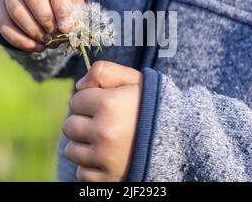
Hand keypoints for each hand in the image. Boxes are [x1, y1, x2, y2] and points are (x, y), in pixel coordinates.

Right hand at [0, 0, 84, 51]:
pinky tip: (37, 47)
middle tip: (56, 35)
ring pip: (16, 12)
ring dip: (33, 31)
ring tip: (48, 42)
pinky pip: (5, 26)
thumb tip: (67, 32)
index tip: (67, 27)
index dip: (61, 8)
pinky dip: (21, 40)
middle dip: (45, 19)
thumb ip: (72, 13)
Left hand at [62, 61, 142, 181]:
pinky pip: (82, 174)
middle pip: (69, 126)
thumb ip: (104, 71)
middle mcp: (105, 132)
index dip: (90, 100)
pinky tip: (109, 157)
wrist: (181, 138)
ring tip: (107, 140)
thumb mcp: (133, 79)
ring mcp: (106, 159)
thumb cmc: (153, 105)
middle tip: (105, 123)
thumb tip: (79, 85)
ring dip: (85, 145)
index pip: (76, 101)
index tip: (106, 104)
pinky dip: (92, 167)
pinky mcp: (109, 179)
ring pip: (72, 151)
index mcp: (108, 104)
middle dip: (83, 122)